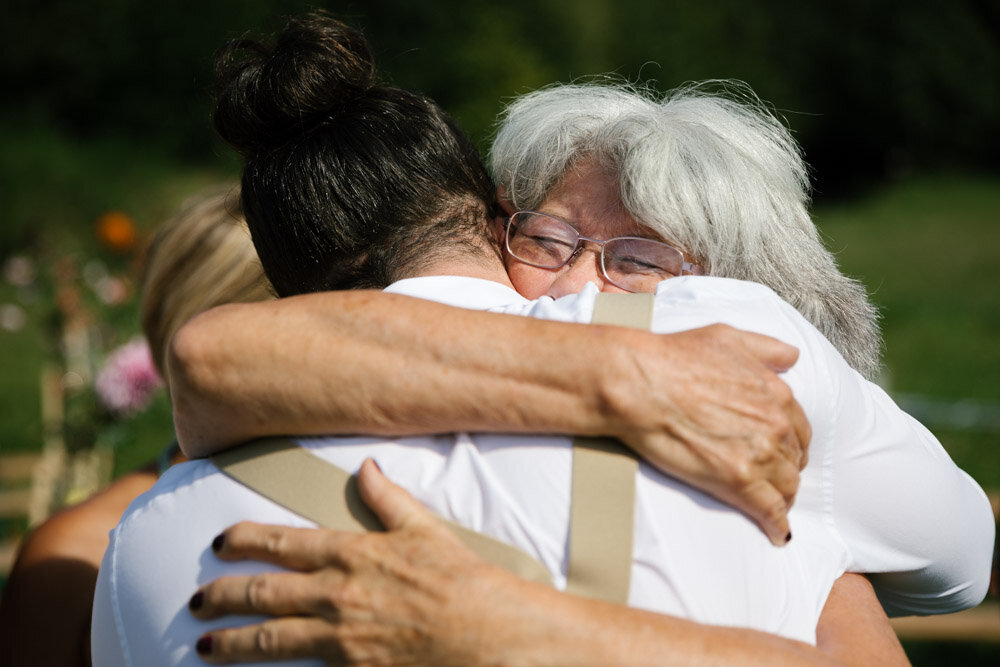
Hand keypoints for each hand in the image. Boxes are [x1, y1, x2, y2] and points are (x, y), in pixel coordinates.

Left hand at [188, 459, 516, 665]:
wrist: (486, 634)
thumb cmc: (458, 580)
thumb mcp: (424, 530)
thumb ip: (388, 499)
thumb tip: (366, 468)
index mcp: (352, 554)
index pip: (283, 543)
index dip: (246, 540)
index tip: (220, 541)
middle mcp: (336, 595)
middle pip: (262, 593)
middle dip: (222, 595)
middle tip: (196, 600)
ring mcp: (339, 637)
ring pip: (268, 639)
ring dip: (231, 641)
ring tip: (204, 644)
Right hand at [604, 324, 810, 545]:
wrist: (641, 383)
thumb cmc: (674, 357)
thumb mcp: (727, 337)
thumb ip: (765, 348)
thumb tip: (790, 357)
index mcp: (776, 393)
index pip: (798, 428)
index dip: (790, 443)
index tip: (781, 452)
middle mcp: (775, 424)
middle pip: (794, 459)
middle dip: (786, 469)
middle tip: (773, 479)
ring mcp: (759, 455)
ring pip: (787, 486)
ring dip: (782, 496)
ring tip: (772, 506)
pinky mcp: (739, 482)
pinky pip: (771, 511)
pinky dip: (778, 525)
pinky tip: (778, 534)